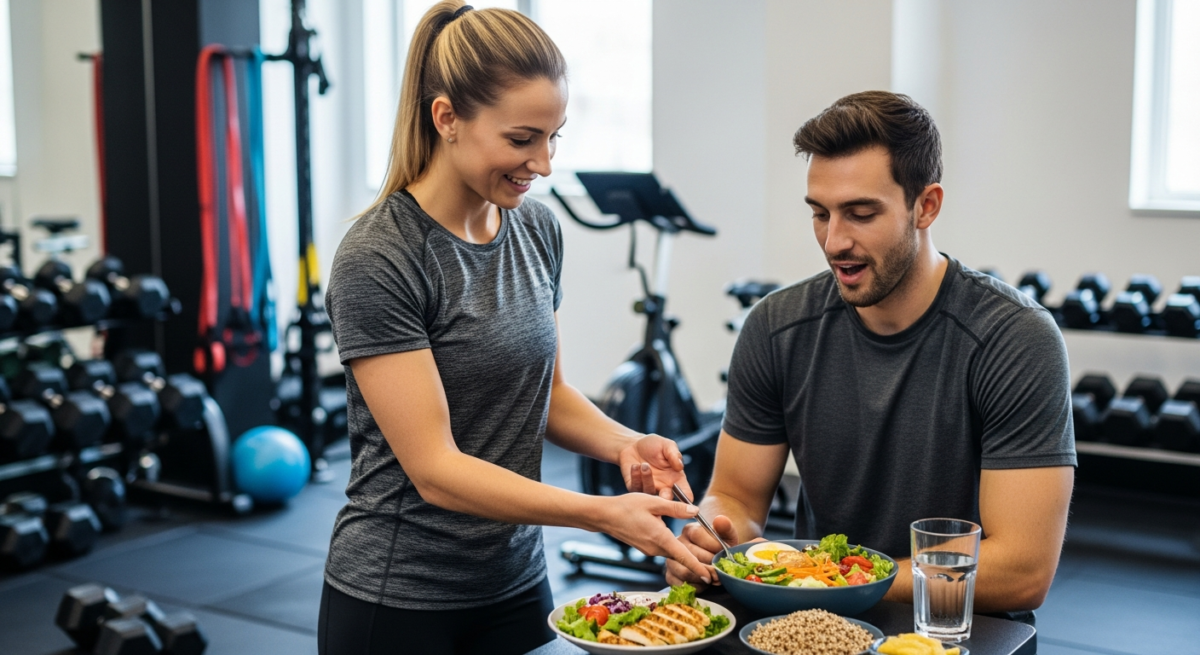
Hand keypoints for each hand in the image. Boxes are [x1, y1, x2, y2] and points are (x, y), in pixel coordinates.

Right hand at [593, 493, 713, 584]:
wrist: (604, 516)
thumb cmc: (626, 506)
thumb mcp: (653, 502)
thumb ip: (675, 507)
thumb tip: (695, 511)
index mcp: (659, 538)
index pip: (683, 556)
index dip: (698, 567)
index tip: (711, 576)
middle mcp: (655, 549)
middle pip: (681, 559)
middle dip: (698, 565)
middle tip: (716, 571)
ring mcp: (650, 550)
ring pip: (673, 555)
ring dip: (687, 558)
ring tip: (705, 561)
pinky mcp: (646, 548)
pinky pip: (665, 551)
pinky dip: (676, 552)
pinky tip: (683, 548)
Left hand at [619, 434, 690, 500]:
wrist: (632, 444)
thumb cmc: (653, 445)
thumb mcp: (666, 445)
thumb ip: (674, 455)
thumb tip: (680, 466)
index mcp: (675, 478)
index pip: (685, 492)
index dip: (687, 498)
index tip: (687, 500)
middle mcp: (663, 486)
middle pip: (667, 500)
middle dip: (666, 500)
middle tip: (664, 494)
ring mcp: (649, 488)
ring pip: (650, 493)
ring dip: (648, 479)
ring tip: (644, 465)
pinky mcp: (635, 487)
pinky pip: (636, 488)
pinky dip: (636, 476)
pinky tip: (635, 466)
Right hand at [665, 514, 744, 590]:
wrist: (712, 560)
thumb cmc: (720, 548)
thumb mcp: (726, 536)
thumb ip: (725, 527)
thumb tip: (720, 520)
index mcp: (689, 530)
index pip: (698, 536)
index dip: (714, 546)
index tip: (725, 553)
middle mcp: (677, 543)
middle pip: (692, 556)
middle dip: (711, 566)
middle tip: (722, 572)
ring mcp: (671, 559)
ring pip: (685, 572)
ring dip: (703, 578)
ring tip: (716, 579)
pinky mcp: (670, 575)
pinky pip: (680, 584)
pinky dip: (696, 587)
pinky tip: (705, 584)